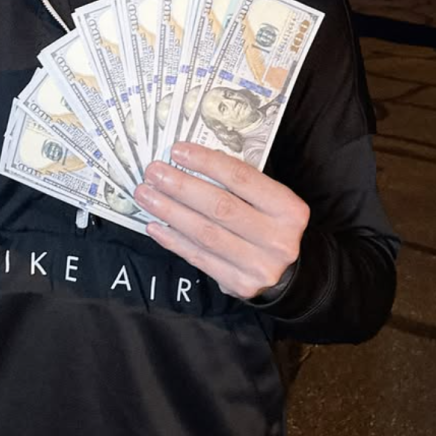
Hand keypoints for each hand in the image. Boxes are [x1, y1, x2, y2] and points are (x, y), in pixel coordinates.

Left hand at [133, 141, 309, 299]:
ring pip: (205, 234)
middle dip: (181, 187)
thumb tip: (190, 161)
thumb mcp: (270, 200)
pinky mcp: (239, 284)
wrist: (289, 274)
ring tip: (146, 195)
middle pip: (219, 207)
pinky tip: (155, 225)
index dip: (206, 163)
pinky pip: (199, 258)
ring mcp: (258, 265)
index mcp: (288, 209)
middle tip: (154, 172)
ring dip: (170, 212)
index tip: (178, 151)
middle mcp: (277, 238)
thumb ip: (239, 183)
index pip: (241, 178)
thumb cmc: (271, 225)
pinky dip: (173, 240)